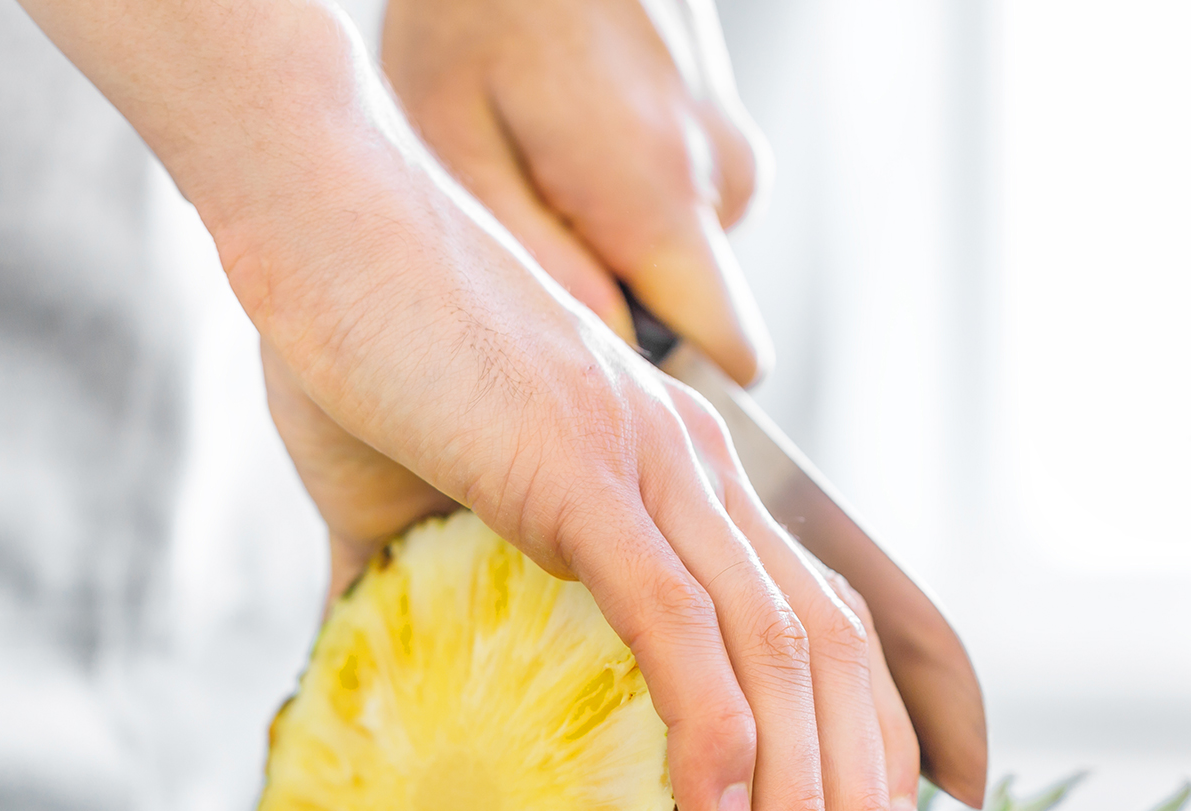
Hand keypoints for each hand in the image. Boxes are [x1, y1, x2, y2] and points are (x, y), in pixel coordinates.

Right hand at [13, 0, 914, 810]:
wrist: (312, 219)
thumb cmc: (359, 349)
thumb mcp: (411, 505)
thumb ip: (421, 596)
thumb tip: (371, 684)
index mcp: (677, 477)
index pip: (820, 619)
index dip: (866, 738)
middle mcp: (696, 469)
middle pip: (831, 655)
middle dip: (855, 805)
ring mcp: (647, 464)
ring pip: (777, 649)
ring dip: (802, 797)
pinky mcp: (576, 466)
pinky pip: (673, 613)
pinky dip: (710, 722)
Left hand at [383, 0, 771, 383]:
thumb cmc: (476, 15)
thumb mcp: (461, 152)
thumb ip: (537, 269)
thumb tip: (602, 360)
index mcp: (663, 201)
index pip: (725, 364)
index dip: (659, 393)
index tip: (588, 393)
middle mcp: (723, 177)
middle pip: (694, 317)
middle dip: (618, 316)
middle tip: (526, 269)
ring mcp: (729, 143)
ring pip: (681, 260)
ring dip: (612, 251)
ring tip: (536, 187)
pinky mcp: (719, 120)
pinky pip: (680, 206)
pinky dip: (622, 203)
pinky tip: (562, 155)